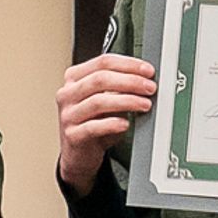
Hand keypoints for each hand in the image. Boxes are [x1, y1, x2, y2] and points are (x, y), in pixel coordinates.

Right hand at [54, 51, 154, 191]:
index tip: (148, 71)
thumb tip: (146, 79)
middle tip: (150, 88)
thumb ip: (119, 87)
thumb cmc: (94, 123)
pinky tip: (126, 123)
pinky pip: (93, 127)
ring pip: (98, 101)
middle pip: (100, 79)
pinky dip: (112, 124)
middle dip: (130, 81)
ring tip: (145, 104)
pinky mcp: (72, 135)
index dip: (129, 64)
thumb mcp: (106, 100)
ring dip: (127, 101)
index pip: (103, 62)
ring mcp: (68, 115)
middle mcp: (68, 93)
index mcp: (75, 78)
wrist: (80, 154)